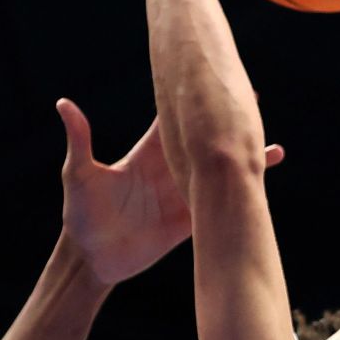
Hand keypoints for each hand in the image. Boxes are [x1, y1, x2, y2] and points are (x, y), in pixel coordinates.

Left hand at [56, 100, 284, 285]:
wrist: (92, 260)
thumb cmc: (81, 215)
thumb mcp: (78, 175)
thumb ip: (80, 140)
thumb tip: (64, 103)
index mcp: (146, 155)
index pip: (175, 122)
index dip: (193, 102)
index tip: (213, 80)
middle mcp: (169, 171)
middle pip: (205, 142)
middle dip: (227, 124)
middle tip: (256, 102)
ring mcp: (182, 196)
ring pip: (220, 174)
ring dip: (244, 160)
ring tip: (275, 147)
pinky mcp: (189, 223)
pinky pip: (220, 207)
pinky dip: (241, 197)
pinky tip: (261, 187)